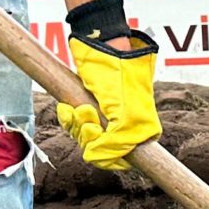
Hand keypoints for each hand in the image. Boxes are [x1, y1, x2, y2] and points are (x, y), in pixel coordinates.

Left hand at [56, 33, 161, 167]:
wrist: (104, 47)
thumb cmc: (120, 77)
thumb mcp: (126, 115)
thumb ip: (116, 143)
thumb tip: (95, 158)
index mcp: (141, 132)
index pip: (120, 161)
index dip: (106, 157)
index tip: (98, 141)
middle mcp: (123, 128)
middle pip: (99, 151)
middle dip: (88, 137)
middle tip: (88, 118)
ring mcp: (104, 118)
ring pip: (84, 139)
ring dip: (76, 125)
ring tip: (80, 107)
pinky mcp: (86, 109)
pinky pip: (72, 126)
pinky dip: (67, 118)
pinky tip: (67, 108)